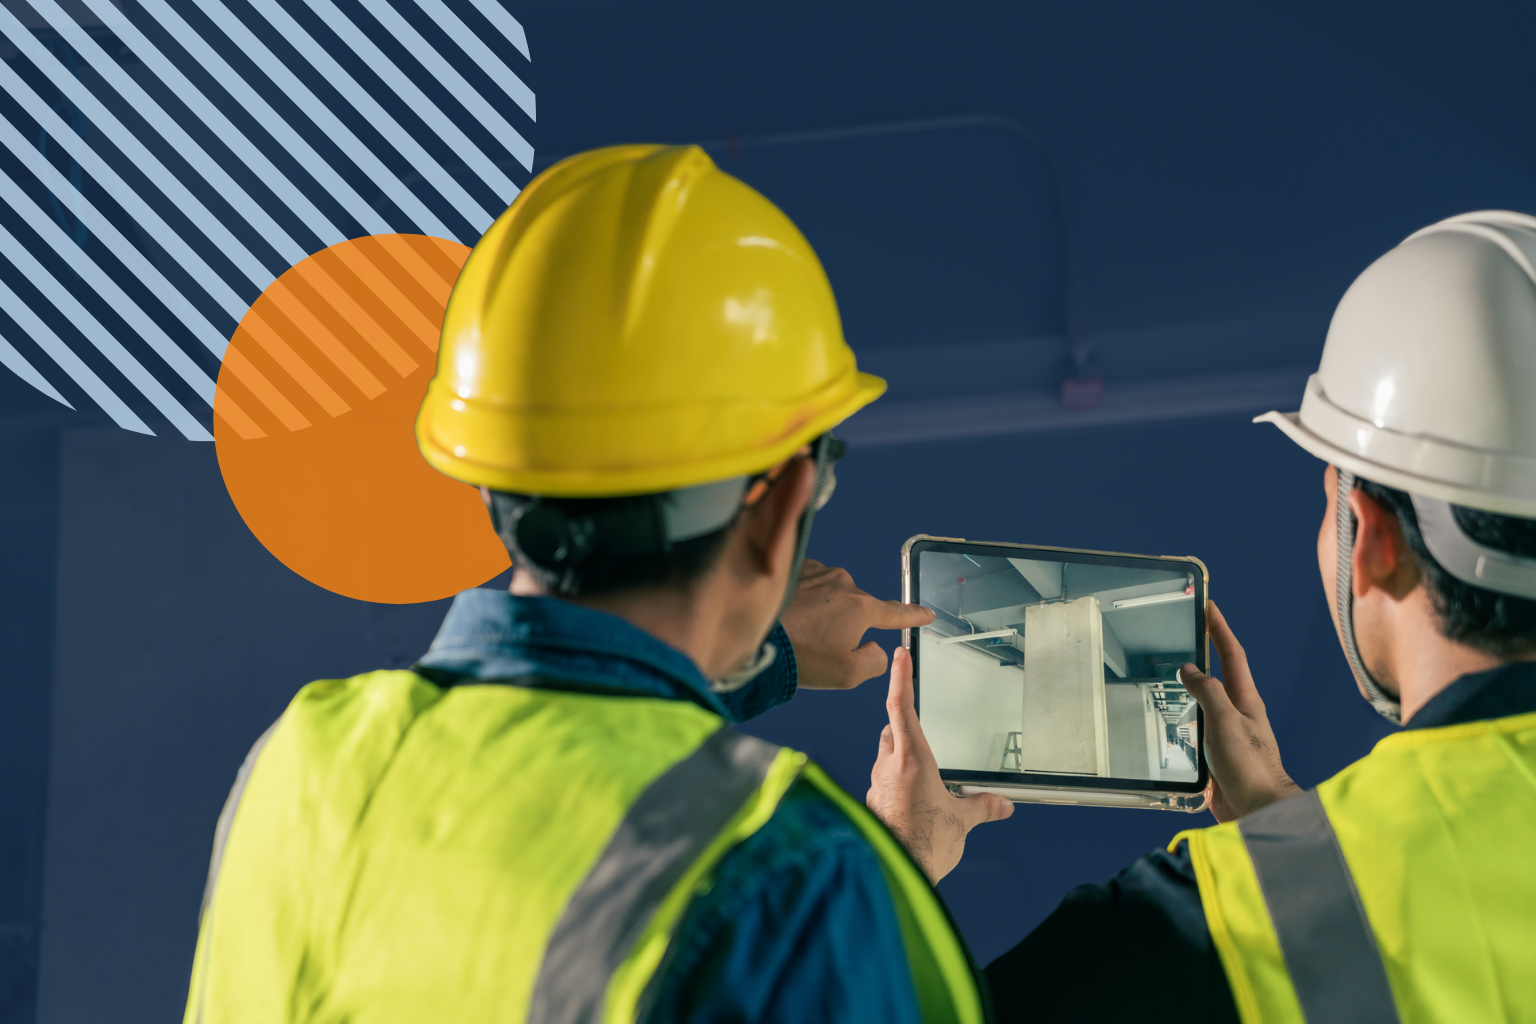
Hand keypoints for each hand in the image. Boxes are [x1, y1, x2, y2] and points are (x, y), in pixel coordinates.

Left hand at [780, 559, 934, 689]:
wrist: (756, 636)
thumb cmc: (800, 657)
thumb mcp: (848, 674)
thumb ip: (875, 661)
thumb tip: (874, 648)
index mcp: (862, 608)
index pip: (896, 613)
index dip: (914, 615)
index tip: (927, 614)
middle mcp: (844, 584)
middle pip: (857, 608)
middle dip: (845, 625)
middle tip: (819, 647)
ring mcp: (819, 572)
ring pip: (832, 595)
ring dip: (823, 611)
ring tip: (800, 632)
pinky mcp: (797, 568)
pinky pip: (811, 585)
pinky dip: (805, 599)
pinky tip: (791, 615)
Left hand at [866, 647, 1012, 881]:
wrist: (894, 871)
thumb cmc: (924, 844)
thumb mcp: (961, 822)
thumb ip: (981, 808)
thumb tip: (1001, 805)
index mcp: (912, 760)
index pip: (901, 707)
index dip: (900, 678)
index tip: (899, 656)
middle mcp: (889, 768)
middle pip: (889, 730)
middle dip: (900, 722)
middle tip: (911, 718)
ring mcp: (877, 786)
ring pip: (883, 756)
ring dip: (896, 754)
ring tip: (917, 766)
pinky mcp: (873, 805)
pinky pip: (882, 783)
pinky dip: (894, 782)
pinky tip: (908, 797)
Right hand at [1180, 601, 1301, 821]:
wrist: (1257, 811)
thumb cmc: (1251, 767)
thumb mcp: (1227, 721)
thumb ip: (1207, 692)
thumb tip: (1189, 670)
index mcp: (1245, 700)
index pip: (1232, 654)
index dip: (1219, 628)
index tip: (1208, 605)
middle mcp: (1236, 713)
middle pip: (1217, 675)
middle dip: (1202, 652)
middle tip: (1183, 632)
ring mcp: (1225, 734)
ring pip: (1202, 702)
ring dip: (1185, 687)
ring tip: (1164, 672)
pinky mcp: (1214, 755)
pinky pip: (1193, 730)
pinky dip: (1179, 719)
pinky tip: (1165, 721)